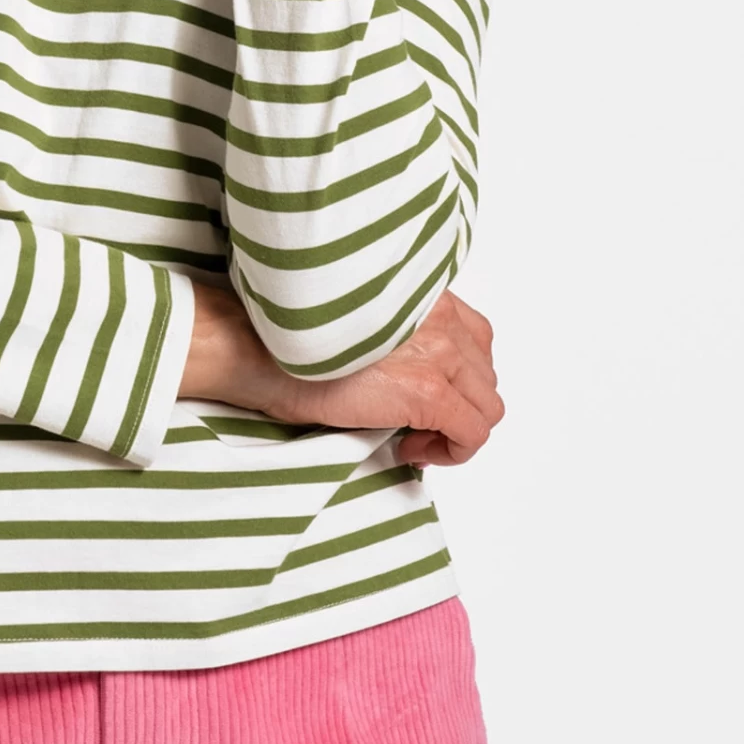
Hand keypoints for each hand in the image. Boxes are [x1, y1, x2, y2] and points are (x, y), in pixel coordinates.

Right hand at [248, 290, 503, 467]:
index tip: (423, 395)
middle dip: (457, 404)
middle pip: (484, 374)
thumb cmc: (286, 332)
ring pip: (487, 405)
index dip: (454, 375)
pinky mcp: (427, 392)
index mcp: (420, 293)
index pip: (473, 336)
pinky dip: (454, 451)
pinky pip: (473, 433)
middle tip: (417, 422)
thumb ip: (394, 331)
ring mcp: (437, 354)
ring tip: (416, 437)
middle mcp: (439, 317)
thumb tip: (405, 375)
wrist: (256, 344)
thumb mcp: (356, 318)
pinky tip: (413, 449)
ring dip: (457, 428)